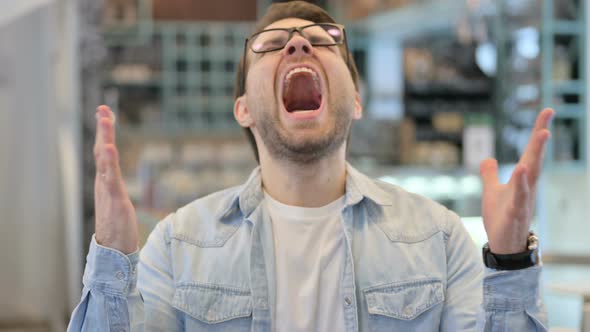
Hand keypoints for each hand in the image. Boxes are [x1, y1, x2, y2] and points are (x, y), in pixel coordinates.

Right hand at [94, 105, 138, 253]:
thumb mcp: (117, 202)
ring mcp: (108, 191)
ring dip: (105, 139)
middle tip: (103, 109)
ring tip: (105, 120)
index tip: (104, 112)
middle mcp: (104, 183)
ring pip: (105, 161)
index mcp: (106, 182)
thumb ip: (115, 189)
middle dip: (103, 129)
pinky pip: (111, 178)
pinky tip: (108, 148)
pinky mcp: (115, 200)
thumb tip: (114, 179)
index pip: (104, 153)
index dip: (104, 133)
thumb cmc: (118, 227)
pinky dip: (109, 162)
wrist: (114, 251)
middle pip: (101, 151)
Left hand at [479, 108, 553, 253]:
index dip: (537, 132)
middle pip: (534, 160)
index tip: (547, 111)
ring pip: (531, 176)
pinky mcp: (515, 213)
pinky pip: (519, 197)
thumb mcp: (491, 192)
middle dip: (540, 141)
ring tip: (541, 135)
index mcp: (522, 180)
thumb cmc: (501, 219)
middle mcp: (527, 187)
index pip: (530, 152)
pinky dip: (521, 183)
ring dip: (535, 156)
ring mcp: (523, 200)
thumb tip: (488, 158)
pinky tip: (521, 169)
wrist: (504, 246)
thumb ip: (490, 174)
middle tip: (546, 122)